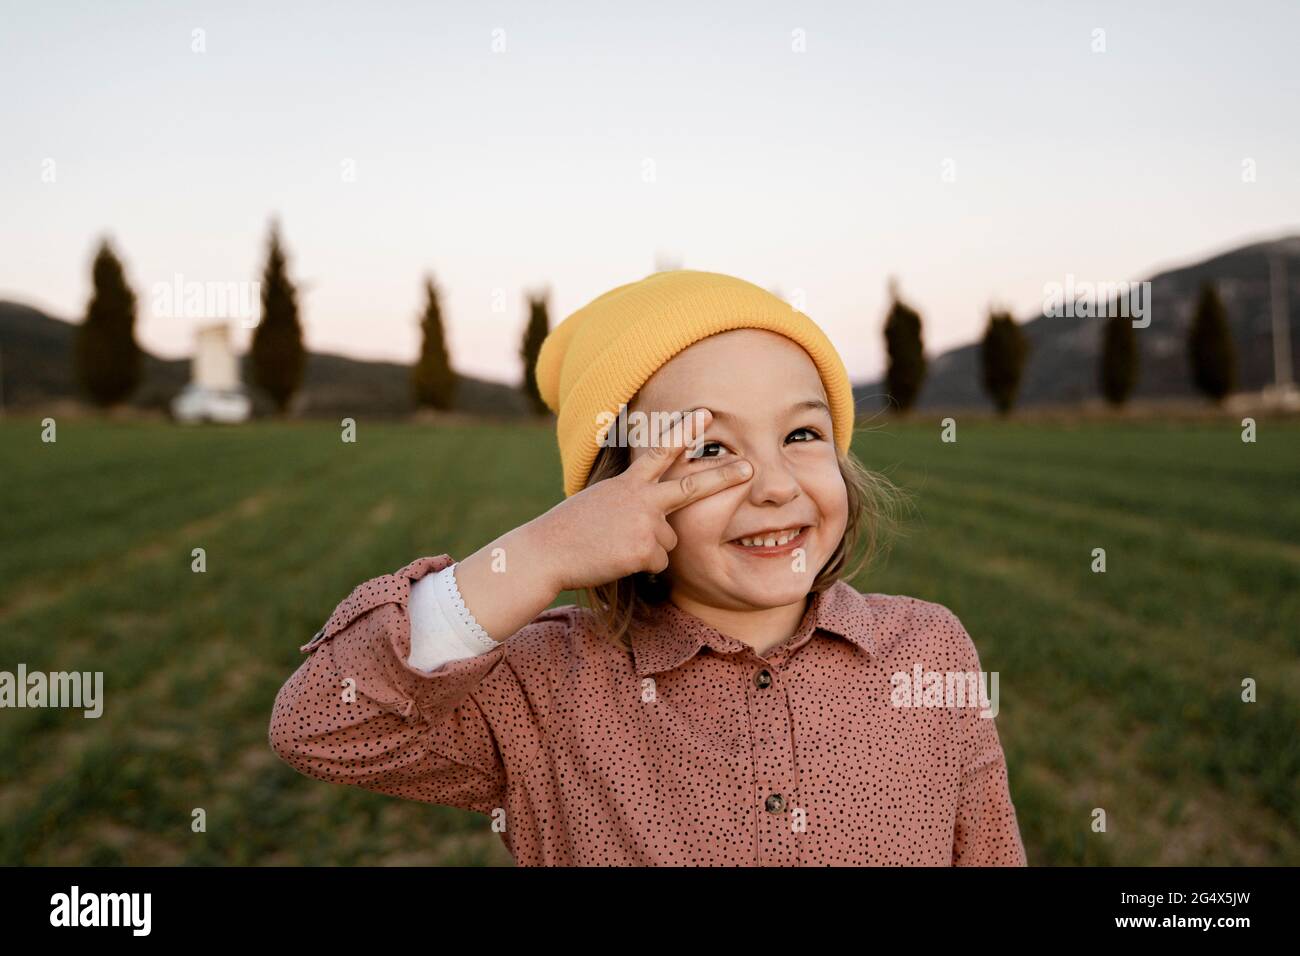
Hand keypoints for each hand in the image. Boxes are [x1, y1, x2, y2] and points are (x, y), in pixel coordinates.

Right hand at [529, 408, 751, 592]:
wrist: (548, 552)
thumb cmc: (570, 529)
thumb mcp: (601, 501)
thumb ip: (631, 499)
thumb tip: (659, 516)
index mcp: (628, 484)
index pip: (660, 452)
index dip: (684, 432)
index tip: (706, 415)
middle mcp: (641, 499)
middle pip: (691, 487)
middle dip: (723, 477)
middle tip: (749, 468)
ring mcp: (646, 524)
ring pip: (670, 541)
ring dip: (649, 548)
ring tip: (617, 546)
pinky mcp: (645, 550)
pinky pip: (659, 563)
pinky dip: (641, 567)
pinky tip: (617, 560)